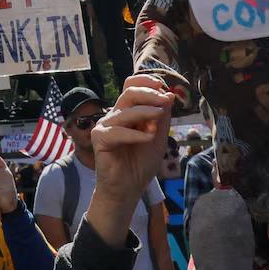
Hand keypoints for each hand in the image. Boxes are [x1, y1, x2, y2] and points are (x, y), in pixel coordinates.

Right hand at [84, 74, 173, 247]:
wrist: (128, 189)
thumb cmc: (141, 164)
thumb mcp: (158, 138)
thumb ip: (162, 118)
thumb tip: (168, 95)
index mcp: (128, 111)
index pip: (131, 85)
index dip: (145, 81)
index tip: (163, 86)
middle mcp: (115, 115)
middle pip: (129, 92)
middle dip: (149, 93)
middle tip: (165, 100)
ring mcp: (105, 125)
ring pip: (125, 110)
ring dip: (146, 113)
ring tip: (159, 122)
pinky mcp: (100, 138)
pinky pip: (118, 131)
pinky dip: (136, 134)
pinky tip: (148, 139)